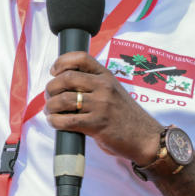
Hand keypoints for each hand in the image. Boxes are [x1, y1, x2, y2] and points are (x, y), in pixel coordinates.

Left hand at [45, 52, 162, 165]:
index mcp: (106, 76)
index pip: (81, 58)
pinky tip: (55, 122)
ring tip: (50, 112)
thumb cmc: (125, 116)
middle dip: (51, 88)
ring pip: (63, 99)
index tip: (54, 71)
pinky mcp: (97, 124)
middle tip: (49, 97)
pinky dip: (55, 121)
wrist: (145, 138)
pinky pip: (67, 121)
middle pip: (66, 78)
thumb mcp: (114, 91)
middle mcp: (104, 87)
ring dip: (51, 106)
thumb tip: (62, 84)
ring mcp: (101, 105)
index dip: (62, 61)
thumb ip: (94, 84)